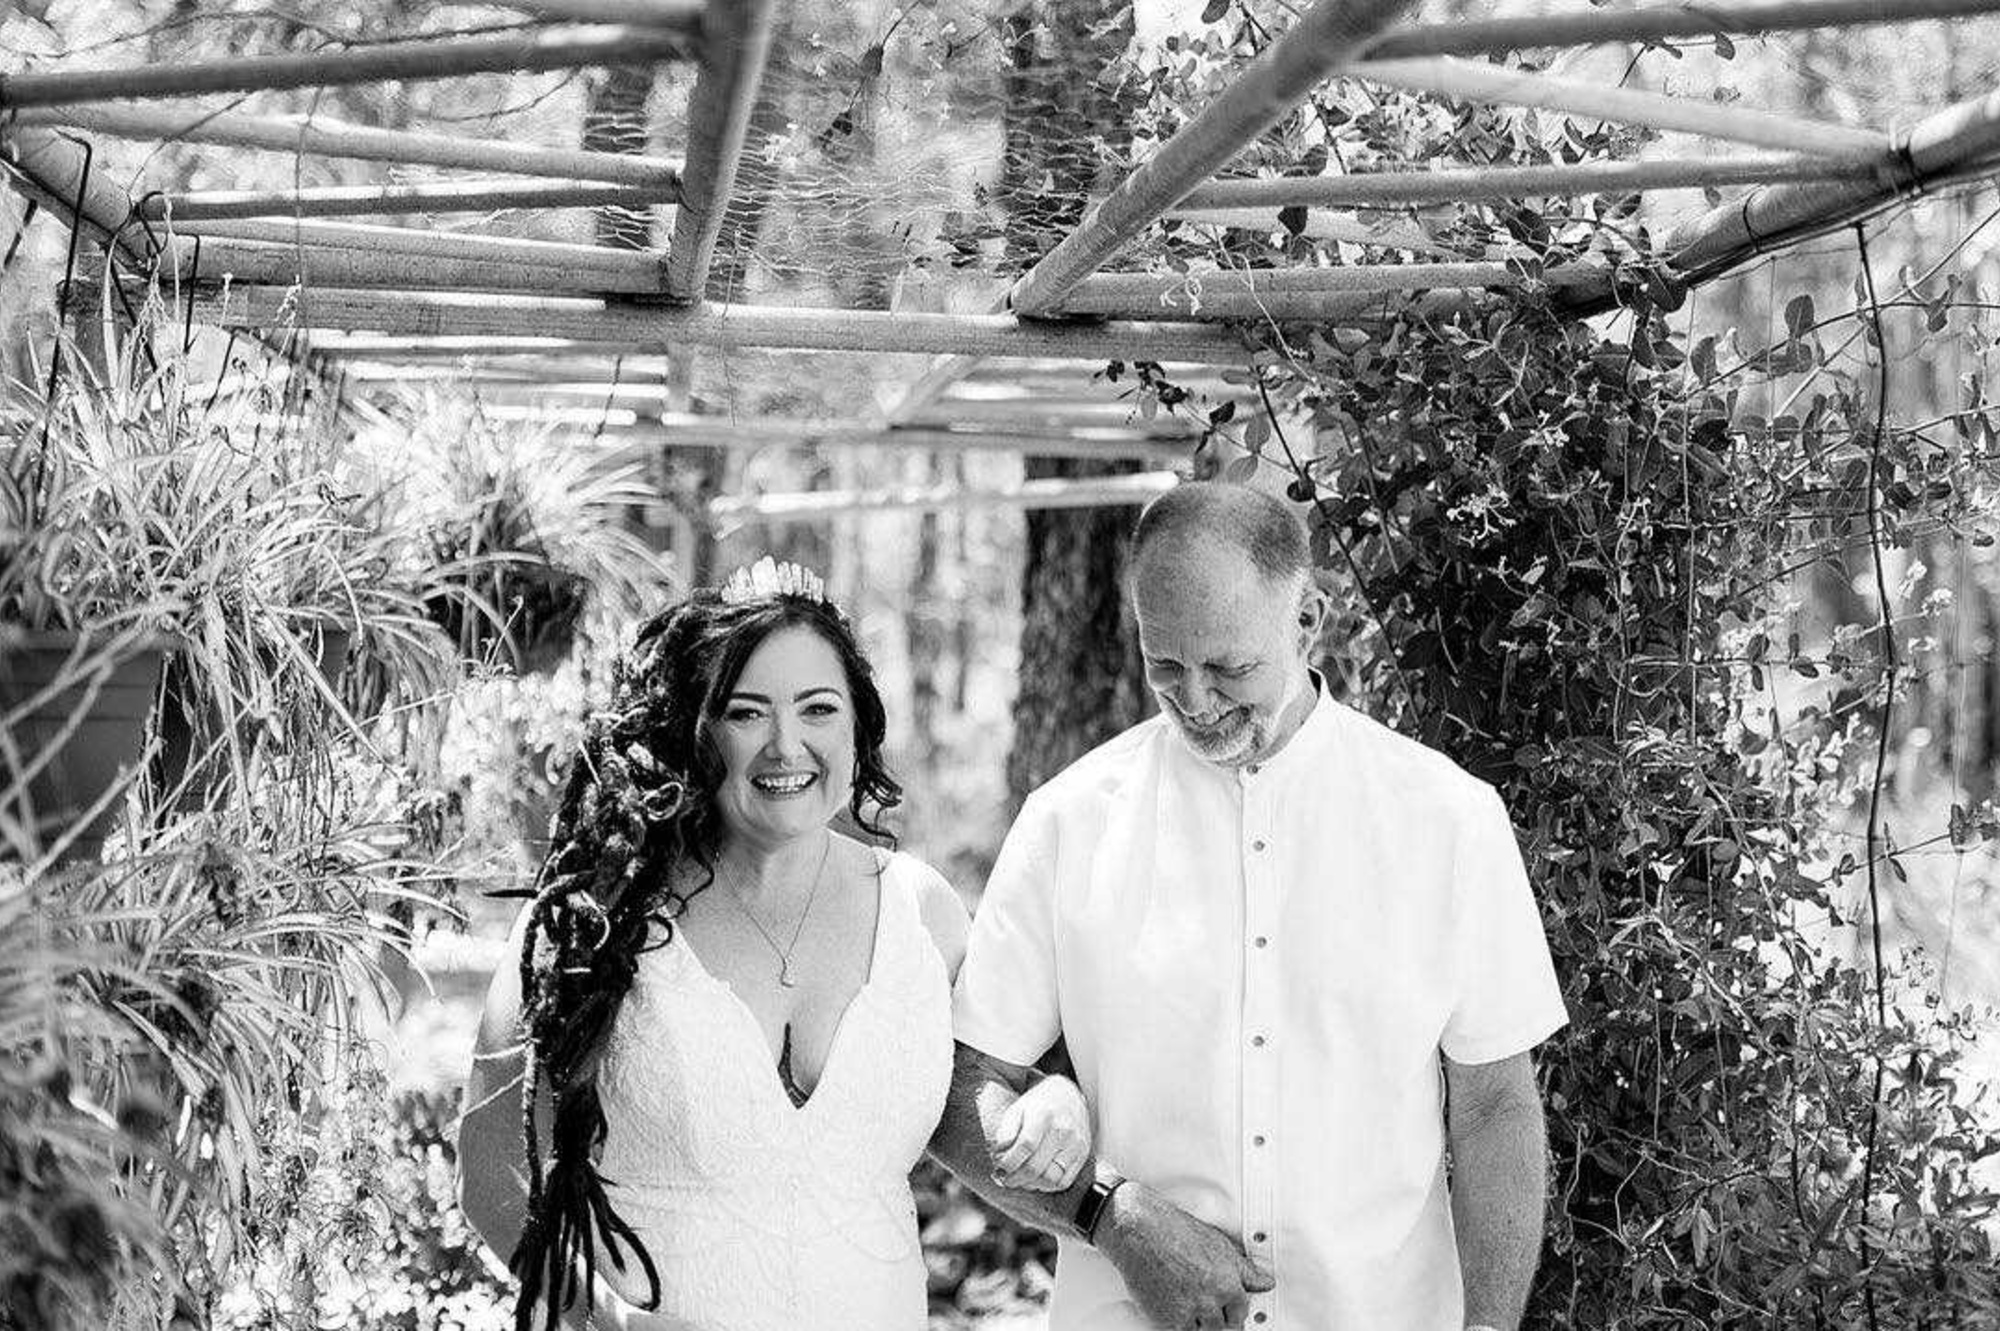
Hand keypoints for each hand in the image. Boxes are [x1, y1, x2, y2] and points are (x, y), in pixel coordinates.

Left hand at [988, 1073, 1092, 1191]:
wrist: (1069, 1095)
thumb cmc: (1039, 1105)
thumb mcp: (1017, 1109)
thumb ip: (1006, 1131)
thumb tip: (999, 1155)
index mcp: (1043, 1116)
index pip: (1025, 1146)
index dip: (1008, 1163)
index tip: (998, 1169)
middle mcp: (1063, 1131)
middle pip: (1036, 1167)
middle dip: (1015, 1178)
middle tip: (1005, 1179)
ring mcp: (1075, 1145)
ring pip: (1050, 1179)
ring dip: (1030, 1185)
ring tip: (1020, 1180)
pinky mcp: (1082, 1155)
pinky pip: (1063, 1182)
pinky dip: (1047, 1186)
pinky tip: (1036, 1180)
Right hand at [1097, 1181, 1272, 1329]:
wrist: (1139, 1232)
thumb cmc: (1175, 1231)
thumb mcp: (1218, 1244)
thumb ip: (1244, 1269)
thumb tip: (1264, 1282)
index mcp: (1227, 1284)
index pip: (1241, 1312)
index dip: (1234, 1311)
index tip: (1228, 1310)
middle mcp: (1210, 1301)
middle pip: (1223, 1328)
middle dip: (1218, 1321)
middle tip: (1208, 1311)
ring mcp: (1188, 1312)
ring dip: (1199, 1325)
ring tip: (1192, 1308)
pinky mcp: (1166, 1320)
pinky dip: (1180, 1325)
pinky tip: (1175, 1309)